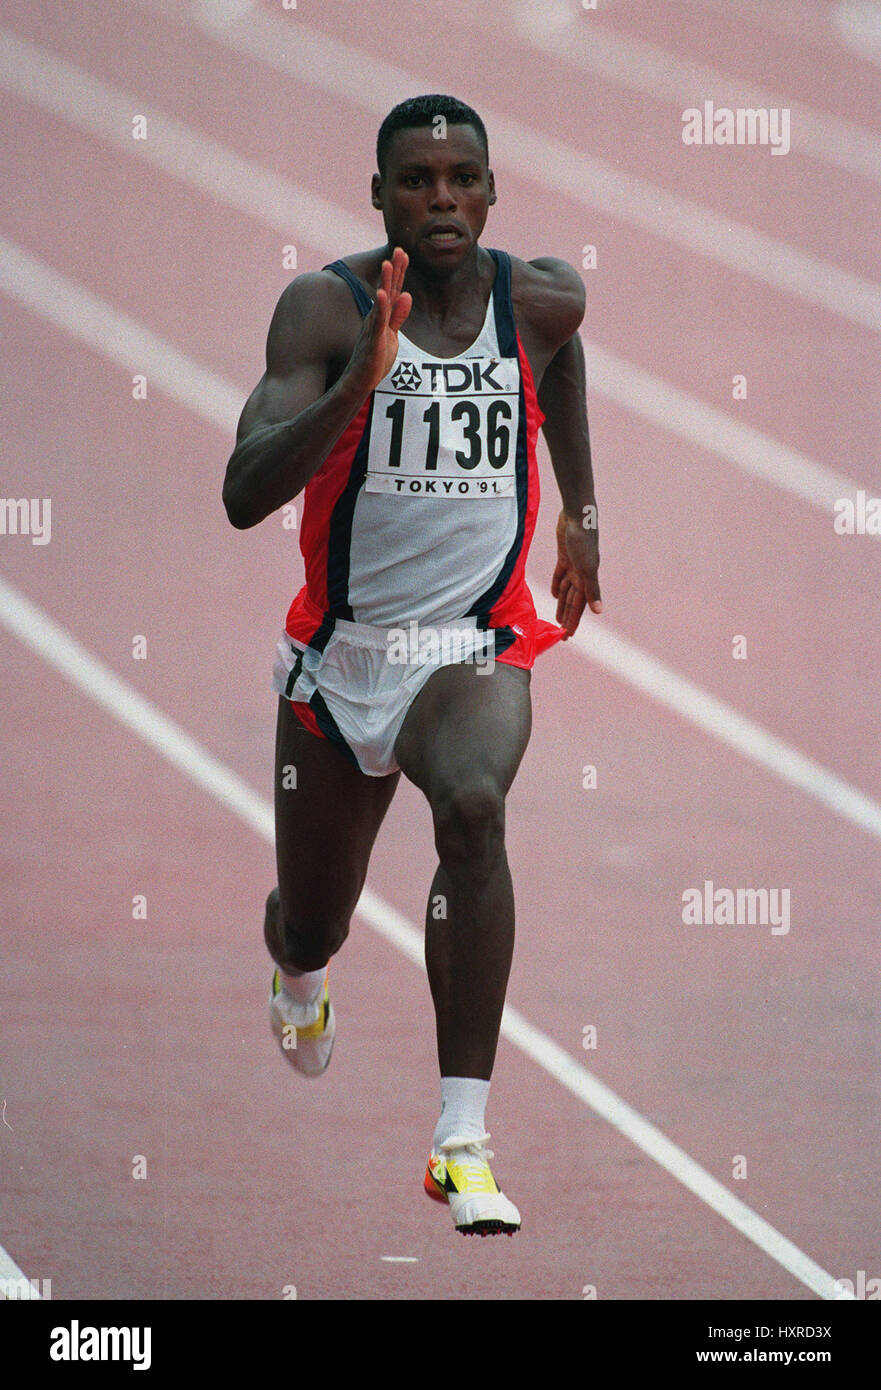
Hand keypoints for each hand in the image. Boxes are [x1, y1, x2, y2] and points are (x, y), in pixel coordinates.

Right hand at [346, 248, 411, 394]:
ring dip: (385, 283)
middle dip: (394, 270)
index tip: (403, 253)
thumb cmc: (373, 360)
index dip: (399, 272)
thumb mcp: (391, 335)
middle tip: (399, 249)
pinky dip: (381, 308)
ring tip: (389, 263)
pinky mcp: (373, 341)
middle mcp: (375, 318)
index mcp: (381, 316)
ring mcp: (373, 328)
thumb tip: (407, 295)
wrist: (358, 382)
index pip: (393, 291)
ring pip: (381, 303)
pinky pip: (378, 323)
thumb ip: (398, 316)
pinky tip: (383, 293)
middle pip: (388, 290)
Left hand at [551, 509, 601, 635]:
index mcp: (587, 579)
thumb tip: (599, 612)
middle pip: (572, 601)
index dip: (574, 621)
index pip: (579, 606)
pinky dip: (557, 586)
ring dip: (562, 604)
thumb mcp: (587, 568)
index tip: (569, 635)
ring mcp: (573, 565)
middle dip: (568, 617)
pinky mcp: (564, 556)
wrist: (577, 516)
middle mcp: (581, 574)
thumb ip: (592, 590)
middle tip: (563, 633)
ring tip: (557, 618)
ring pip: (566, 591)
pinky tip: (554, 594)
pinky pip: (560, 575)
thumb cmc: (584, 541)